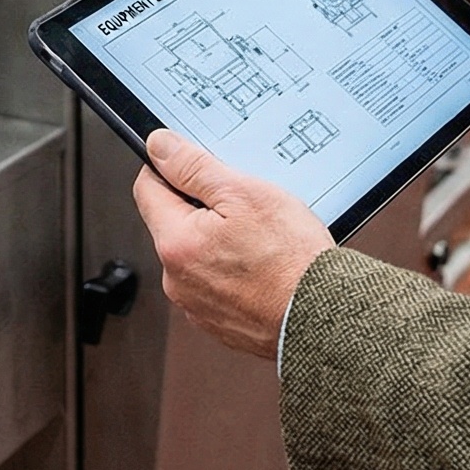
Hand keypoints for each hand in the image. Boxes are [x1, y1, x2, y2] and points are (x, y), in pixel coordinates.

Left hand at [133, 130, 333, 359]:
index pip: (147, 188)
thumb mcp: (244, 194)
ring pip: (196, 254)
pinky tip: (262, 265)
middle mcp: (176, 280)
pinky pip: (215, 283)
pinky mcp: (217, 322)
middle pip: (174, 223)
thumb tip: (159, 147)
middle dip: (202, 207)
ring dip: (218, 241)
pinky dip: (233, 271)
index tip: (195, 165)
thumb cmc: (292, 261)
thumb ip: (194, 167)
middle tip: (242, 206)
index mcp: (176, 244)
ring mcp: (196, 305)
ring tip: (260, 240)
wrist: (322, 318)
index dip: (171, 168)